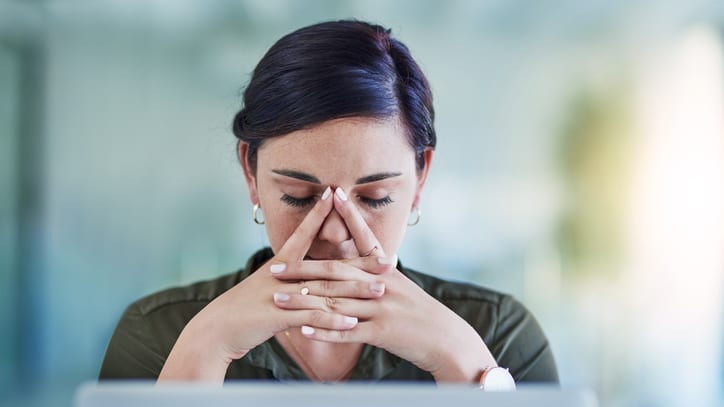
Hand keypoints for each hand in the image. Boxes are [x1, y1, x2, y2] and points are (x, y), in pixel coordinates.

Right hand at [159, 187, 377, 380]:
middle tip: (388, 259)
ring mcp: (280, 295)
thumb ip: (289, 279)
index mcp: (280, 264)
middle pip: (327, 265)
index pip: (303, 233)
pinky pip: (310, 318)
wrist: (216, 330)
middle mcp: (282, 275)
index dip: (319, 213)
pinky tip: (352, 324)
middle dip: (359, 263)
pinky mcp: (278, 316)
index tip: (335, 193)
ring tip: (380, 291)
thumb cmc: (244, 310)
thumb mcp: (267, 288)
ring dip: (354, 292)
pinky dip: (331, 321)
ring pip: (324, 291)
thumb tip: (308, 274)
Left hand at [271, 187, 497, 381]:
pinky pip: (347, 331)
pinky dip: (324, 330)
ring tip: (278, 299)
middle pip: (336, 272)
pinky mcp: (382, 332)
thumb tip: (359, 263)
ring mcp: (381, 307)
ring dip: (304, 301)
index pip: (364, 236)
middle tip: (275, 267)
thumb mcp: (401, 287)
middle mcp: (382, 284)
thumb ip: (378, 275)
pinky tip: (302, 329)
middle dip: (302, 269)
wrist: (446, 340)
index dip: (349, 214)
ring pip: (335, 301)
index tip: (333, 193)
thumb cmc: (422, 314)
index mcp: (386, 270)